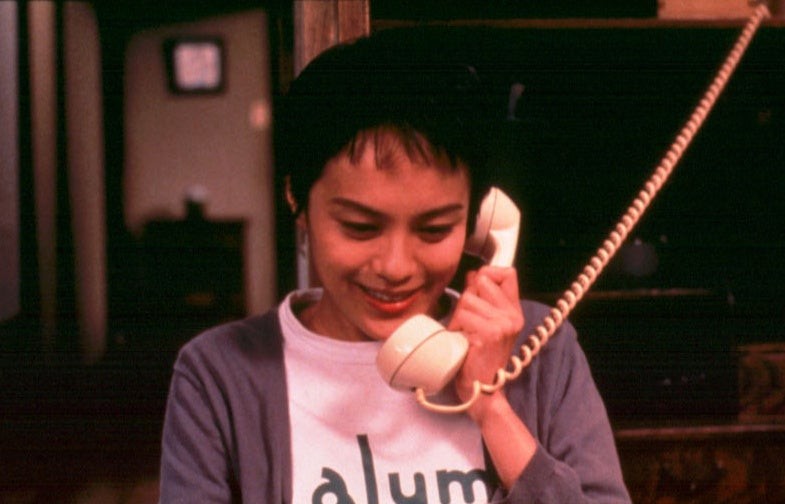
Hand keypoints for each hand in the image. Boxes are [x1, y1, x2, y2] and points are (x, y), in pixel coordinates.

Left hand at [447, 265, 523, 421]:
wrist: (481, 390)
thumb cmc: (478, 356)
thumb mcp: (486, 324)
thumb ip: (482, 298)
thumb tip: (474, 274)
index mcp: (514, 311)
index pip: (507, 273)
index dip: (488, 274)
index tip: (477, 290)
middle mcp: (513, 316)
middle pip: (481, 282)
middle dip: (466, 299)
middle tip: (467, 322)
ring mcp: (503, 324)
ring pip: (468, 299)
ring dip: (458, 317)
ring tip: (464, 334)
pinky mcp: (490, 333)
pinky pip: (463, 316)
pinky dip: (455, 328)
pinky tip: (462, 341)